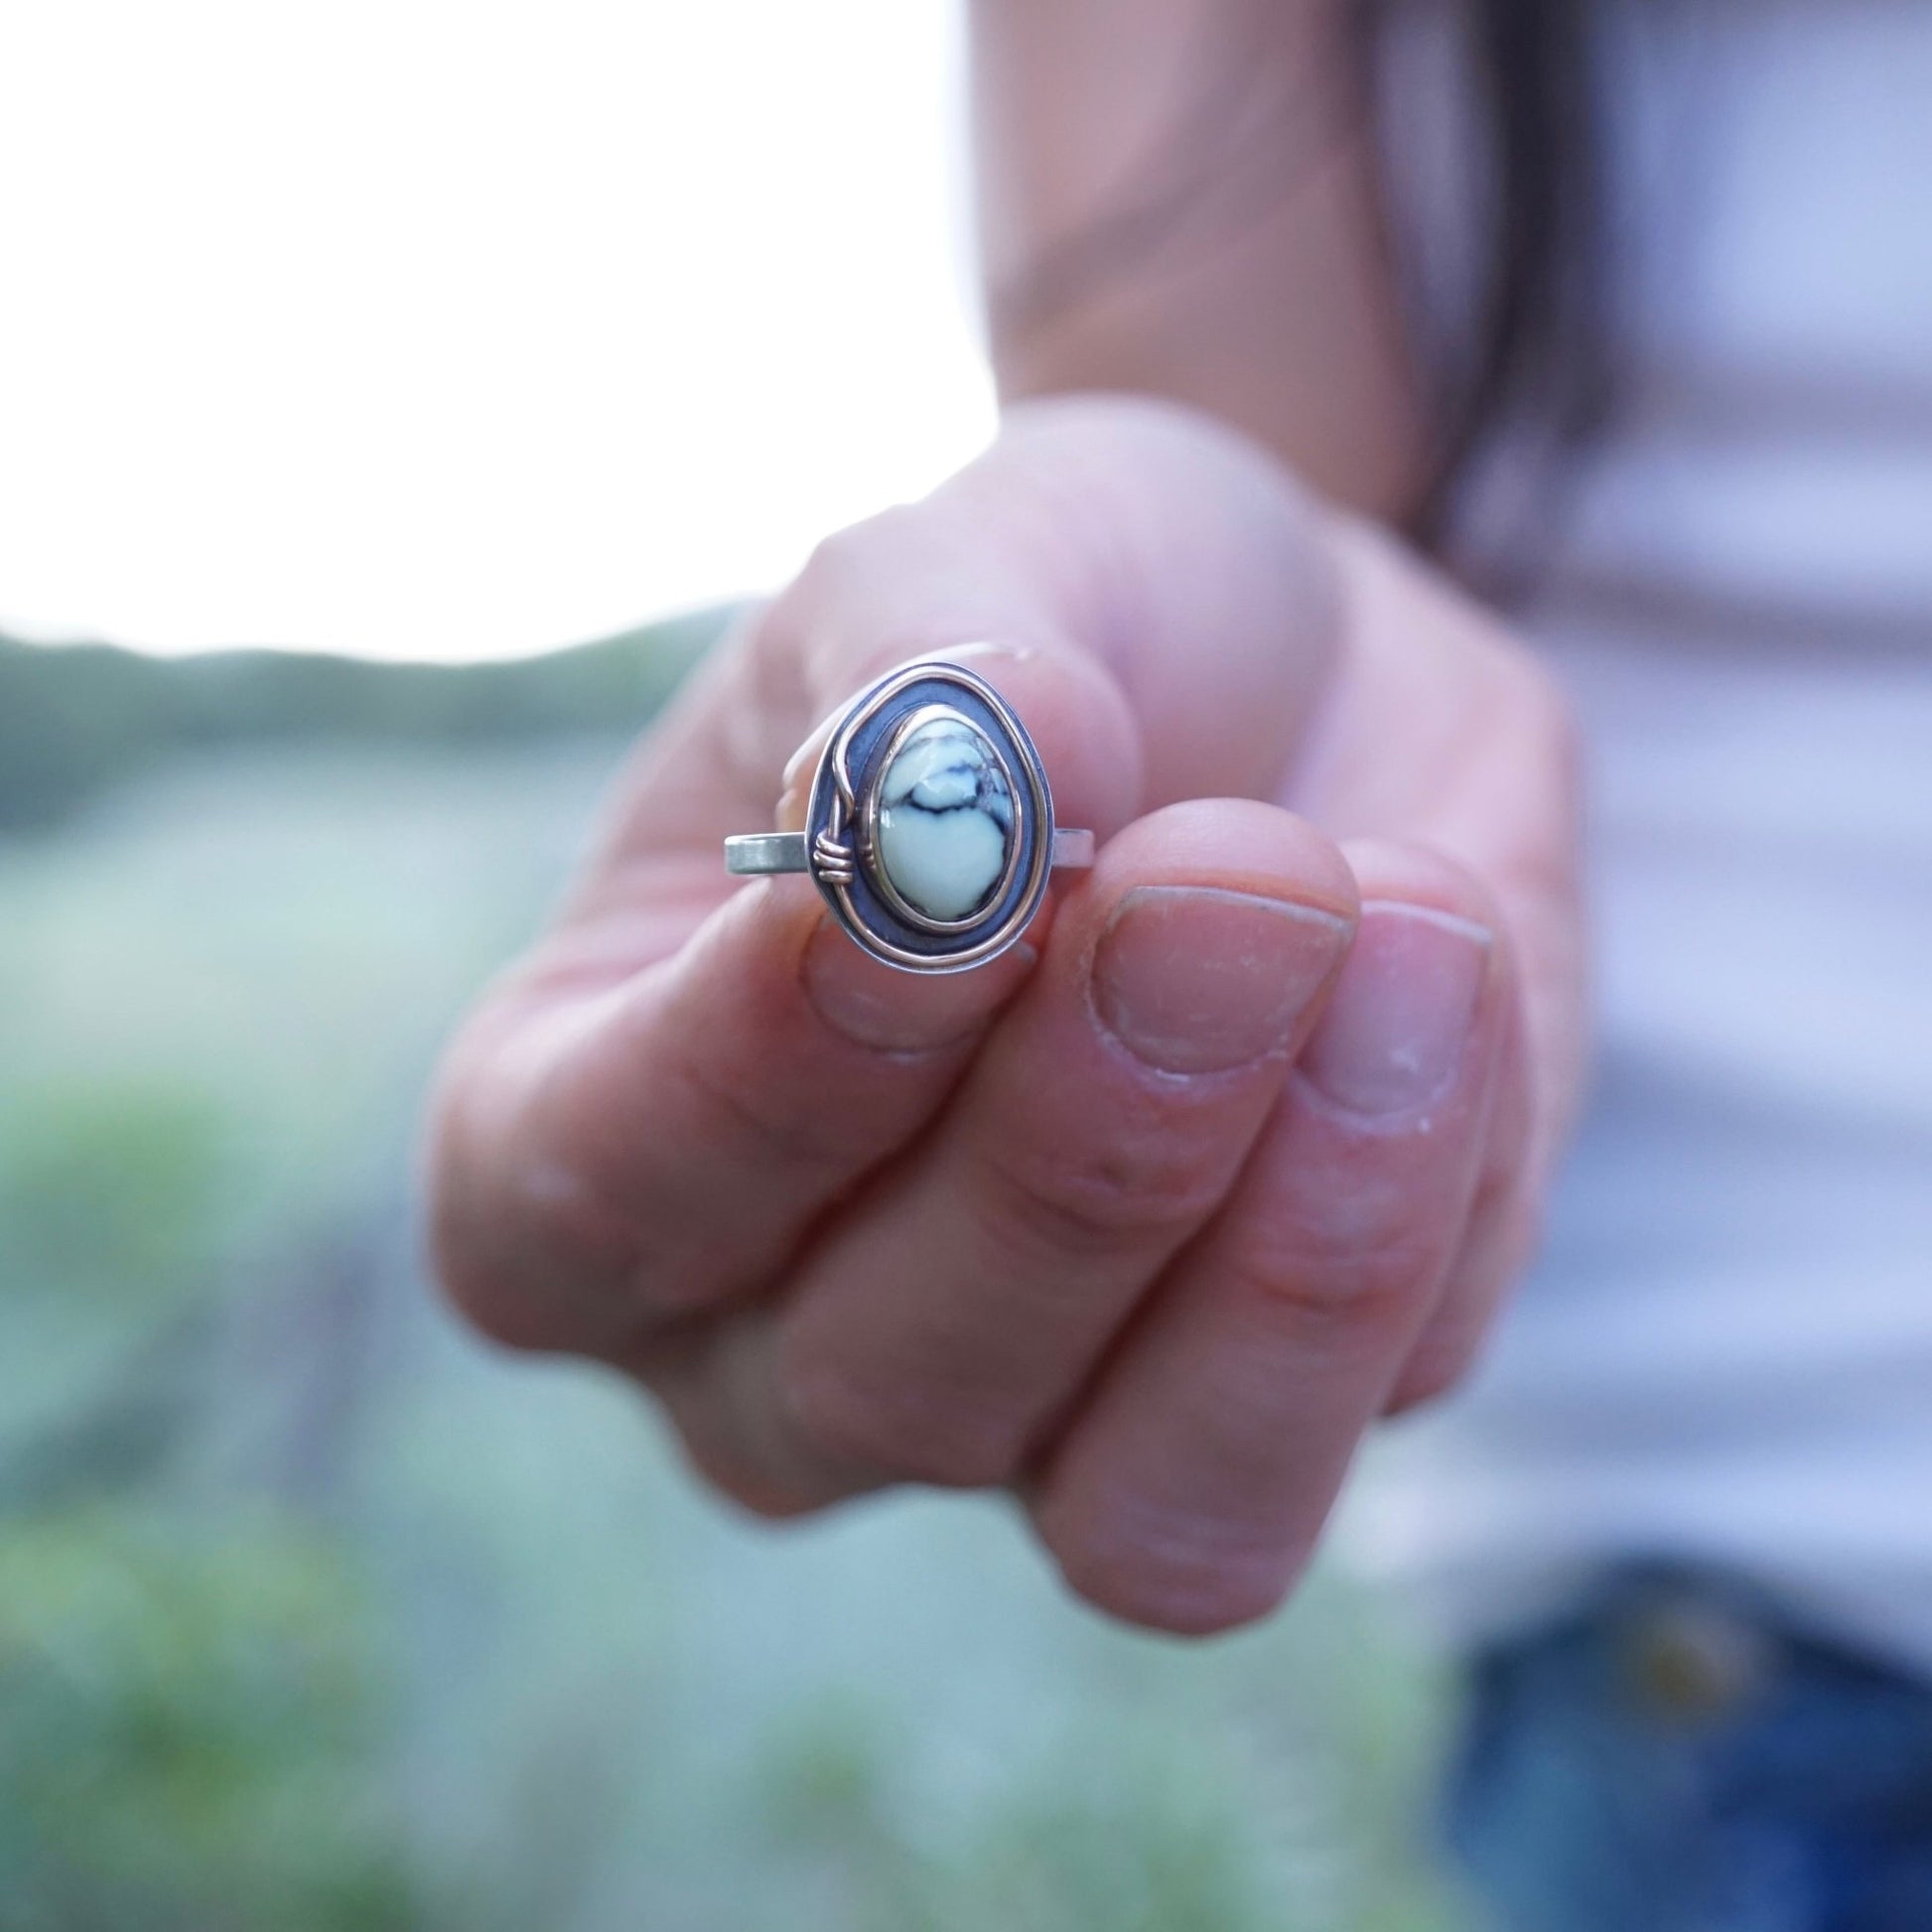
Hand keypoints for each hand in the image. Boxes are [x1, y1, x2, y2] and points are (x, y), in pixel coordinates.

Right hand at [425, 397, 1584, 1633]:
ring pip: (1148, 1512)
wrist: (1281, 662)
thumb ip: (922, 678)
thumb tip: (939, 808)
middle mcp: (783, 1333)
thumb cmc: (1051, 624)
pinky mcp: (1281, 1403)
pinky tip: (1449, 951)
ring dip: (1297, 1242)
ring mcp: (1038, 1413)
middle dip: (1082, 1136)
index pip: (593, 1195)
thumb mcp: (957, 563)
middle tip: (1226, 872)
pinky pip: (1387, 1385)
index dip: (764, 1057)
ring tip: (1396, 920)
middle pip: (887, 1378)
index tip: (926, 860)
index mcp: (592, 1128)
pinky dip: (1448, 1175)